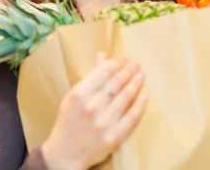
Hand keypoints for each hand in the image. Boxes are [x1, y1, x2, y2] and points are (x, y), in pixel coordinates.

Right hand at [41, 52, 147, 169]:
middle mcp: (92, 106)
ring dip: (135, 84)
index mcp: (80, 94)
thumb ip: (90, 76)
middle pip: (116, 83)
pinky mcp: (115, 136)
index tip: (125, 59)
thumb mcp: (73, 96)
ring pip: (126, 97)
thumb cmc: (68, 121)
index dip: (117, 63)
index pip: (104, 72)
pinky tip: (144, 96)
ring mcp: (104, 122)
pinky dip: (139, 105)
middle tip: (136, 64)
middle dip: (128, 71)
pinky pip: (132, 117)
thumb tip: (102, 55)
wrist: (65, 153)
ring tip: (141, 76)